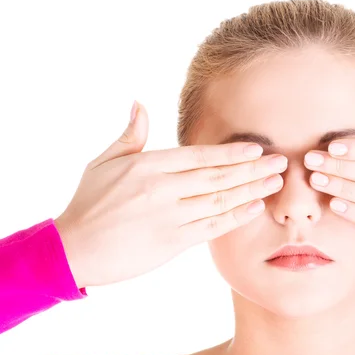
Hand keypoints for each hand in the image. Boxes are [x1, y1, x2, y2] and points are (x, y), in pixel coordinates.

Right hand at [54, 101, 286, 287]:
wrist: (73, 250)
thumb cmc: (88, 203)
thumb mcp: (103, 162)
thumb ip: (130, 136)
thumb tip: (140, 104)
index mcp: (148, 165)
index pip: (199, 156)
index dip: (231, 152)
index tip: (256, 148)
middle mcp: (162, 189)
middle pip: (217, 177)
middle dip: (253, 168)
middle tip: (281, 161)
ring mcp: (169, 217)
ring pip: (219, 201)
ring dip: (251, 190)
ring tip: (275, 182)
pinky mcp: (172, 243)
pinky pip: (211, 228)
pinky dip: (235, 218)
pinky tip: (254, 208)